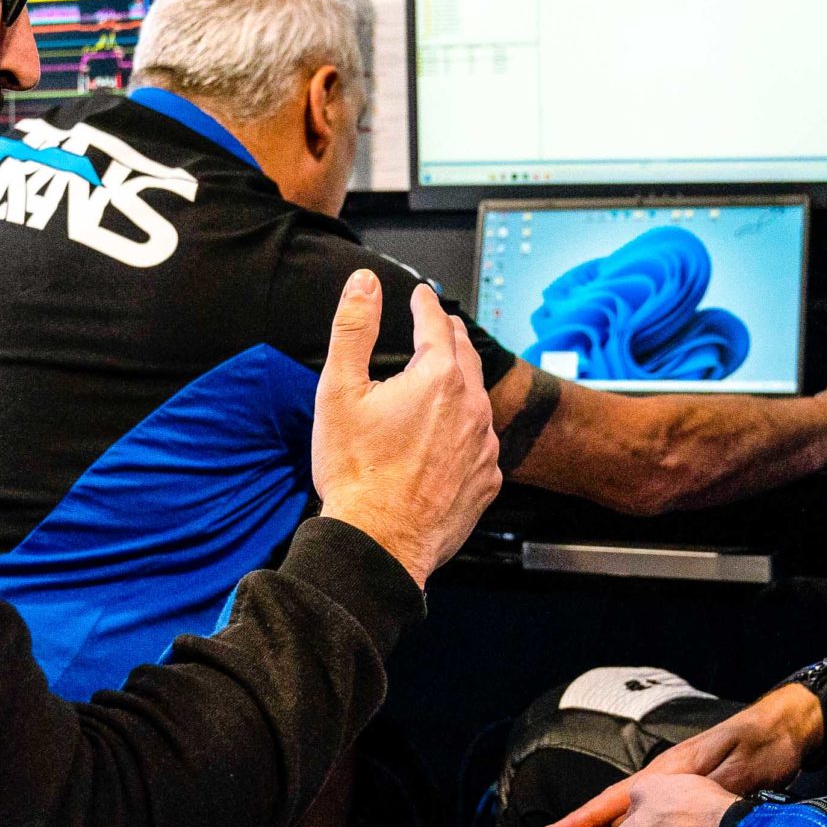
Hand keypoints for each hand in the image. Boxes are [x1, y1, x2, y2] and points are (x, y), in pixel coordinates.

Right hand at [313, 272, 501, 585]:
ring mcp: (485, 447)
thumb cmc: (355, 472)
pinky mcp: (487, 481)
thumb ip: (354, 329)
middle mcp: (473, 408)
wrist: (378, 543)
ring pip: (476, 401)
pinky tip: (444, 441)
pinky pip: (479, 444)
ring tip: (439, 383)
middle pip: (464, 356)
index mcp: (439, 378)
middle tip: (436, 327)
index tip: (420, 296)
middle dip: (448, 337)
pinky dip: (465, 433)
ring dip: (459, 387)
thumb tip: (363, 284)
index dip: (425, 304)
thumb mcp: (340, 391)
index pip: (437, 323)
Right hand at [528, 680, 822, 826]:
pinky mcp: (691, 800)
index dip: (580, 822)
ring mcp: (675, 790)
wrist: (787, 731)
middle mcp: (663, 782)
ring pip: (624, 819)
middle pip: (609, 811)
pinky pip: (644, 823)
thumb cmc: (762, 748)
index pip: (612, 800)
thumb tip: (665, 814)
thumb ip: (699, 793)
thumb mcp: (734, 770)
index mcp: (666, 773)